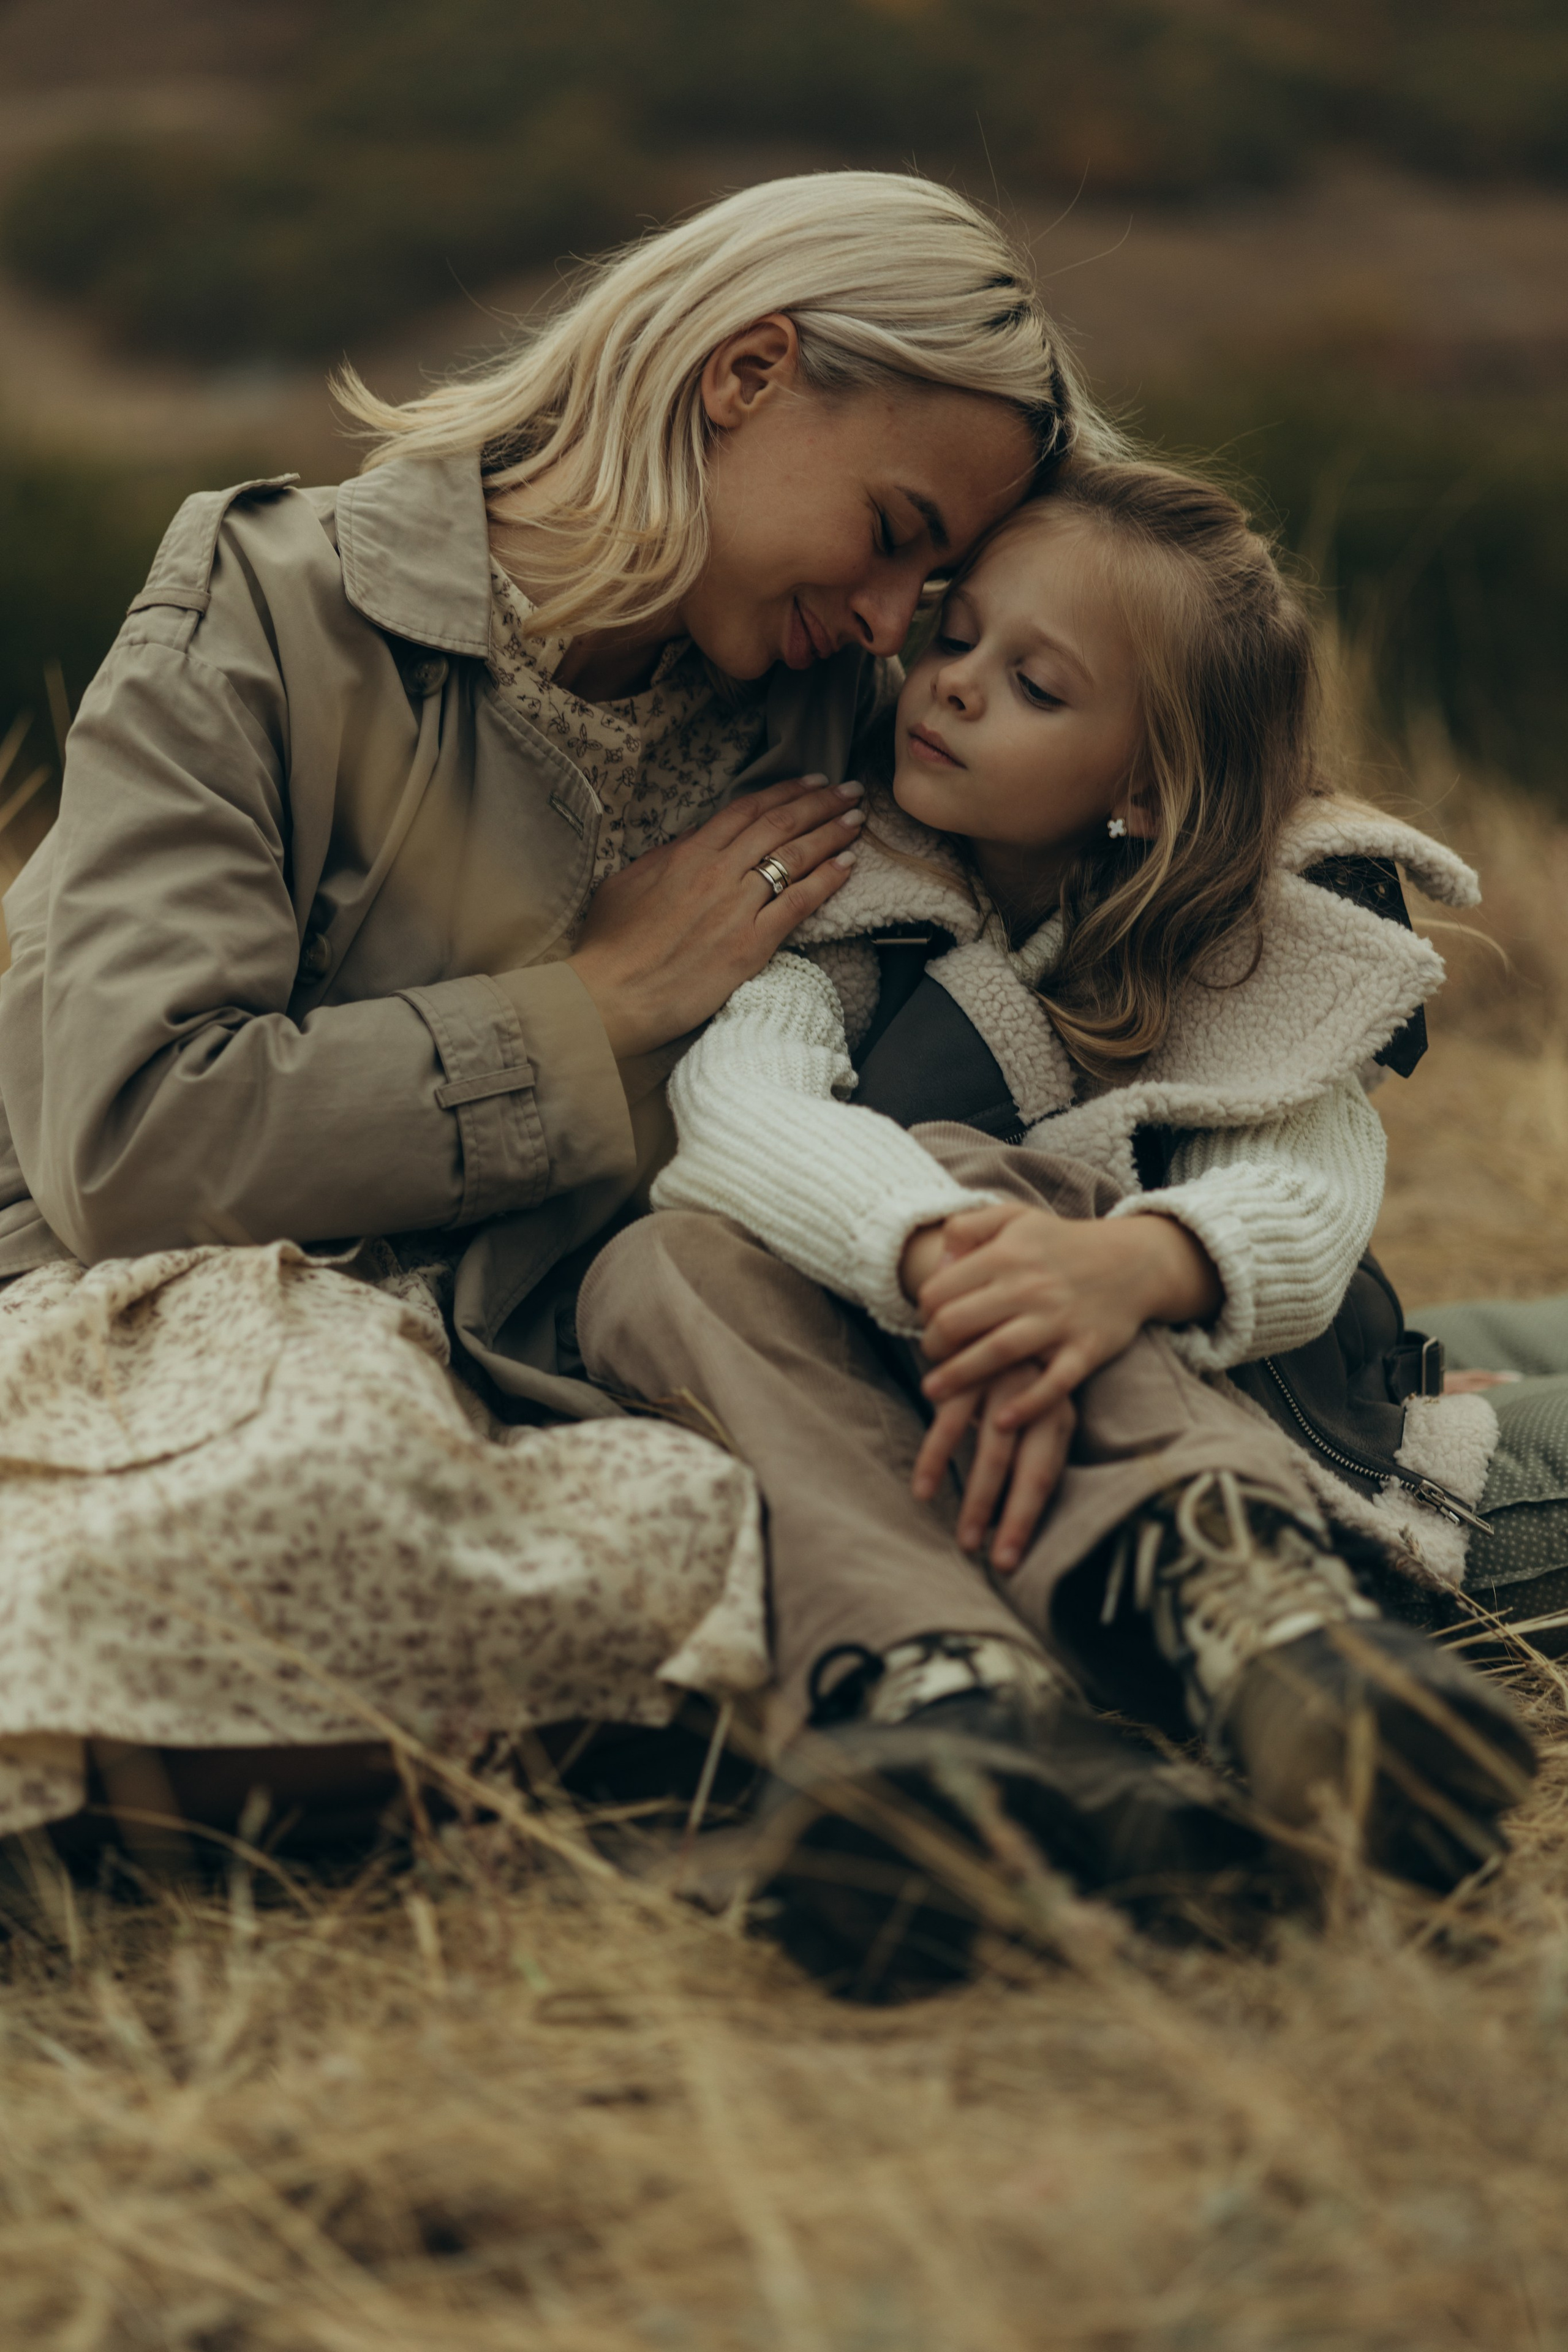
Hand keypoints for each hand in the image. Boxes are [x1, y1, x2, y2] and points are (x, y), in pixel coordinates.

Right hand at [567, 777, 863, 1057]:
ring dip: (831, 834)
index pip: (746, 810)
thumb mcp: (626, 884)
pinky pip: (798, 904)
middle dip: (820, 803)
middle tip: (849, 790)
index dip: (785, 792)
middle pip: (779, 825)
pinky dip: (826, 880)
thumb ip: (664, 856)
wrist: (611, 996)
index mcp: (687, 855)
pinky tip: (848, 865)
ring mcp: (736, 908)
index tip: (811, 781)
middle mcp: (717, 873)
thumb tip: (695, 838)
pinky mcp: (750, 945)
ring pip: (794, 858)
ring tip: (857, 819)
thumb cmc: (611, 945)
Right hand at [912, 1360, 1075, 1571]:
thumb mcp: (1034, 1403)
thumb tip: (1017, 1510)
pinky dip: (937, 1459)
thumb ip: (1030, 1446)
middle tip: (995, 1560)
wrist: (1001, 1299)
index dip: (1028, 1519)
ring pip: (992, 1453)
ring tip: (965, 1539)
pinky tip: (925, 1490)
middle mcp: (1037, 1400)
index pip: (1046, 1477)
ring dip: (978, 1500)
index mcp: (1058, 1413)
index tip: (1011, 1560)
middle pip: (1029, 1470)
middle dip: (1011, 1519)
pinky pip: (950, 1422)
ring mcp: (1004, 1385)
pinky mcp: (969, 1372)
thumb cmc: (1014, 1369)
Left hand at [916, 1198, 1220, 1427]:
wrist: (1134, 1261)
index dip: (924, 1309)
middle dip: (933, 1344)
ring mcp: (1059, 1321)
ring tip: (934, 1392)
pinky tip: (1001, 1420)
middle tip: (931, 1356)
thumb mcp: (1015, 1217)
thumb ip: (969, 1227)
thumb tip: (939, 1263)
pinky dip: (1028, 1403)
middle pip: (960, 1321)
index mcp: (1007, 1254)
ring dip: (959, 1376)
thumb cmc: (1063, 1244)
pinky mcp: (1086, 1349)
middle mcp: (1030, 1287)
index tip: (928, 1322)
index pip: (941, 1289)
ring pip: (997, 1352)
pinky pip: (1054, 1382)